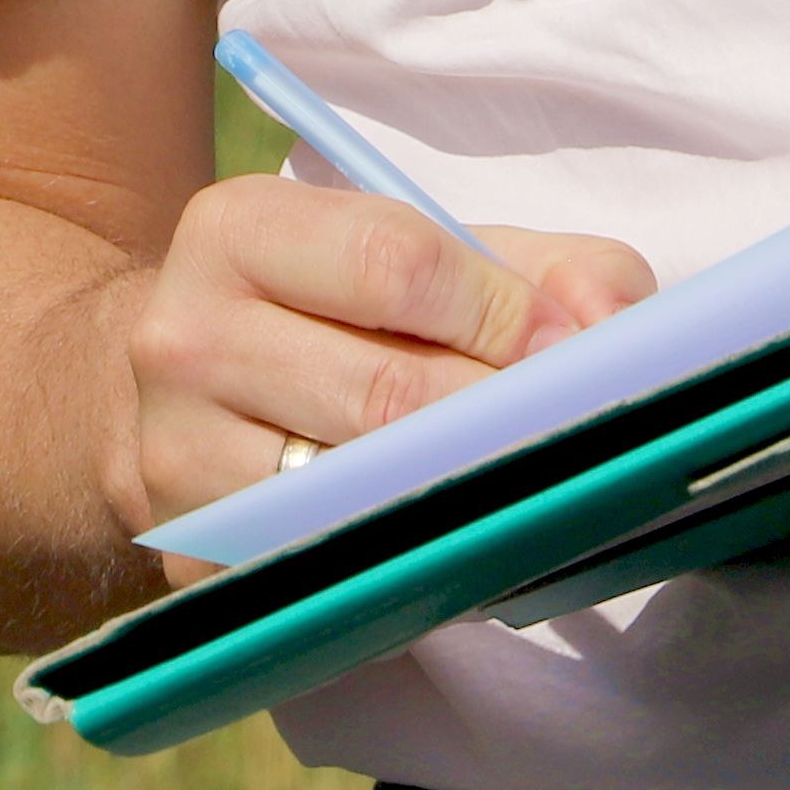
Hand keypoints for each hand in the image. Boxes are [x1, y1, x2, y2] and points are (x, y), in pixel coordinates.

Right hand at [102, 174, 653, 551]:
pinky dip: (407, 551)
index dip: (502, 312)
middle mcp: (183, 336)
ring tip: (510, 480)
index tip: (562, 348)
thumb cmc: (340, 313)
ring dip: (460, 492)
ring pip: (358, 490)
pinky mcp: (192, 555)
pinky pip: (330, 562)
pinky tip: (444, 531)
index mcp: (238, 228)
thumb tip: (614, 326)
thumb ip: (550, 269)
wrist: (188, 392)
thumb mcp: (433, 255)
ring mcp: (176, 456)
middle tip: (560, 430)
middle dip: (498, 416)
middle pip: (384, 392)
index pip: (396, 264)